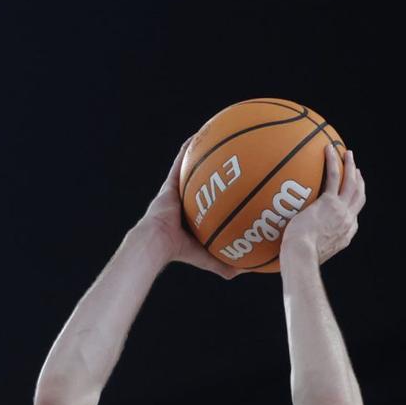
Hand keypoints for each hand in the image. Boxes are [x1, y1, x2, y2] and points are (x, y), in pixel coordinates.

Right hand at [137, 136, 244, 278]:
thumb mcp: (208, 258)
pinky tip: (198, 135)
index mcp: (194, 217)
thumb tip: (249, 269)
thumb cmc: (178, 251)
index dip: (221, 193)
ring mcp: (177, 191)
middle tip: (232, 158)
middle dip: (216, 169)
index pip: (211, 203)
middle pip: (203, 181)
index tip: (237, 184)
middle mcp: (186, 201)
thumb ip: (226, 264)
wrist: (156, 243)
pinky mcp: (170, 183)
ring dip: (202, 152)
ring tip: (217, 137)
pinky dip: (188, 148)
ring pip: (192, 168)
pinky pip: (180, 162)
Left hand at [282, 145, 365, 262]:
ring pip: (351, 183)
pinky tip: (329, 149)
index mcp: (345, 234)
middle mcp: (347, 221)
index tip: (352, 194)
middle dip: (359, 181)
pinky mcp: (329, 202)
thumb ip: (307, 245)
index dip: (354, 202)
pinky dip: (333, 161)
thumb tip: (291, 246)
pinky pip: (334, 176)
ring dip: (350, 166)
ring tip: (347, 153)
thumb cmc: (298, 259)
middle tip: (356, 169)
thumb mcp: (308, 253)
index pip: (353, 215)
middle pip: (358, 196)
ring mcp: (340, 211)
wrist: (301, 256)